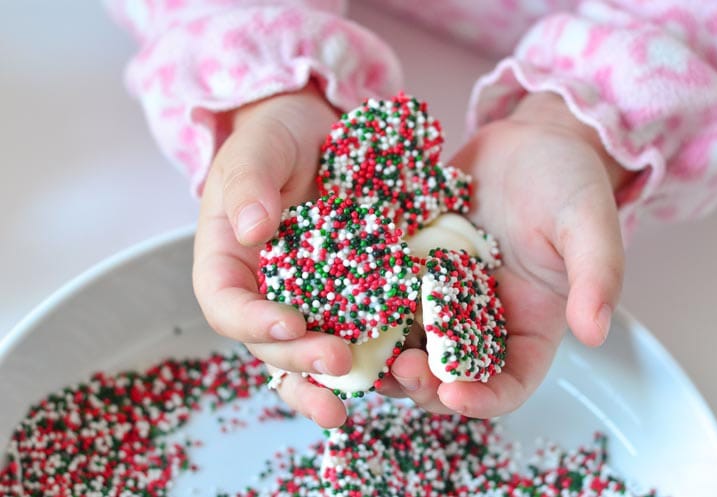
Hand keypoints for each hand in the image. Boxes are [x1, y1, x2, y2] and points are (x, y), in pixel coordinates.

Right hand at [193, 83, 351, 427]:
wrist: (316, 131)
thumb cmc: (276, 137)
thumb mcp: (258, 148)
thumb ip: (250, 183)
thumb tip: (252, 229)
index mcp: (226, 260)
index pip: (225, 302)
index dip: (251, 320)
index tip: (288, 322)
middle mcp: (262, 289)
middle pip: (268, 340)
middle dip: (299, 359)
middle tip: (337, 362)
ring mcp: (303, 297)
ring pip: (305, 353)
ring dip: (325, 383)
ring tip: (349, 408)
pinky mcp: (344, 295)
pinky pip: (351, 331)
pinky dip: (366, 355)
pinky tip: (391, 371)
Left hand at [379, 92, 630, 415]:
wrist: (528, 143)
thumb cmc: (569, 183)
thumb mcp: (589, 225)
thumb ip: (597, 276)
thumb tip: (596, 332)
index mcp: (528, 326)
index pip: (509, 383)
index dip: (483, 399)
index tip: (454, 394)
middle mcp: (481, 321)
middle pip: (449, 372)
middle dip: (422, 382)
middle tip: (397, 369)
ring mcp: (442, 296)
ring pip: (409, 340)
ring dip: (384, 352)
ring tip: (360, 348)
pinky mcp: (413, 267)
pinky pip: (386, 292)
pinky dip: (365, 303)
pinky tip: (342, 299)